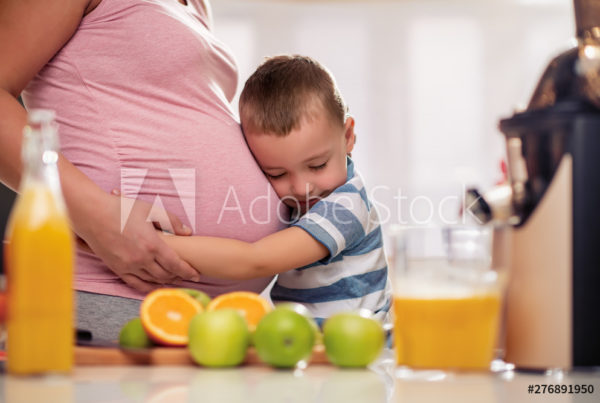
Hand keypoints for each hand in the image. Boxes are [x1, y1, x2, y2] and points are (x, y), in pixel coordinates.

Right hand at [79, 191, 199, 292]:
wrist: (93, 215)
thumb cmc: (122, 209)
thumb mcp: (151, 210)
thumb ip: (172, 221)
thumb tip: (188, 232)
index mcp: (152, 244)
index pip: (176, 264)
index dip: (188, 271)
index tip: (196, 274)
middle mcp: (141, 259)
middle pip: (166, 275)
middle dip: (179, 277)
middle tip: (188, 277)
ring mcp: (128, 266)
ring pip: (152, 280)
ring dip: (166, 282)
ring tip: (174, 280)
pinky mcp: (117, 269)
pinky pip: (136, 284)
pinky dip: (148, 286)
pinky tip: (155, 284)